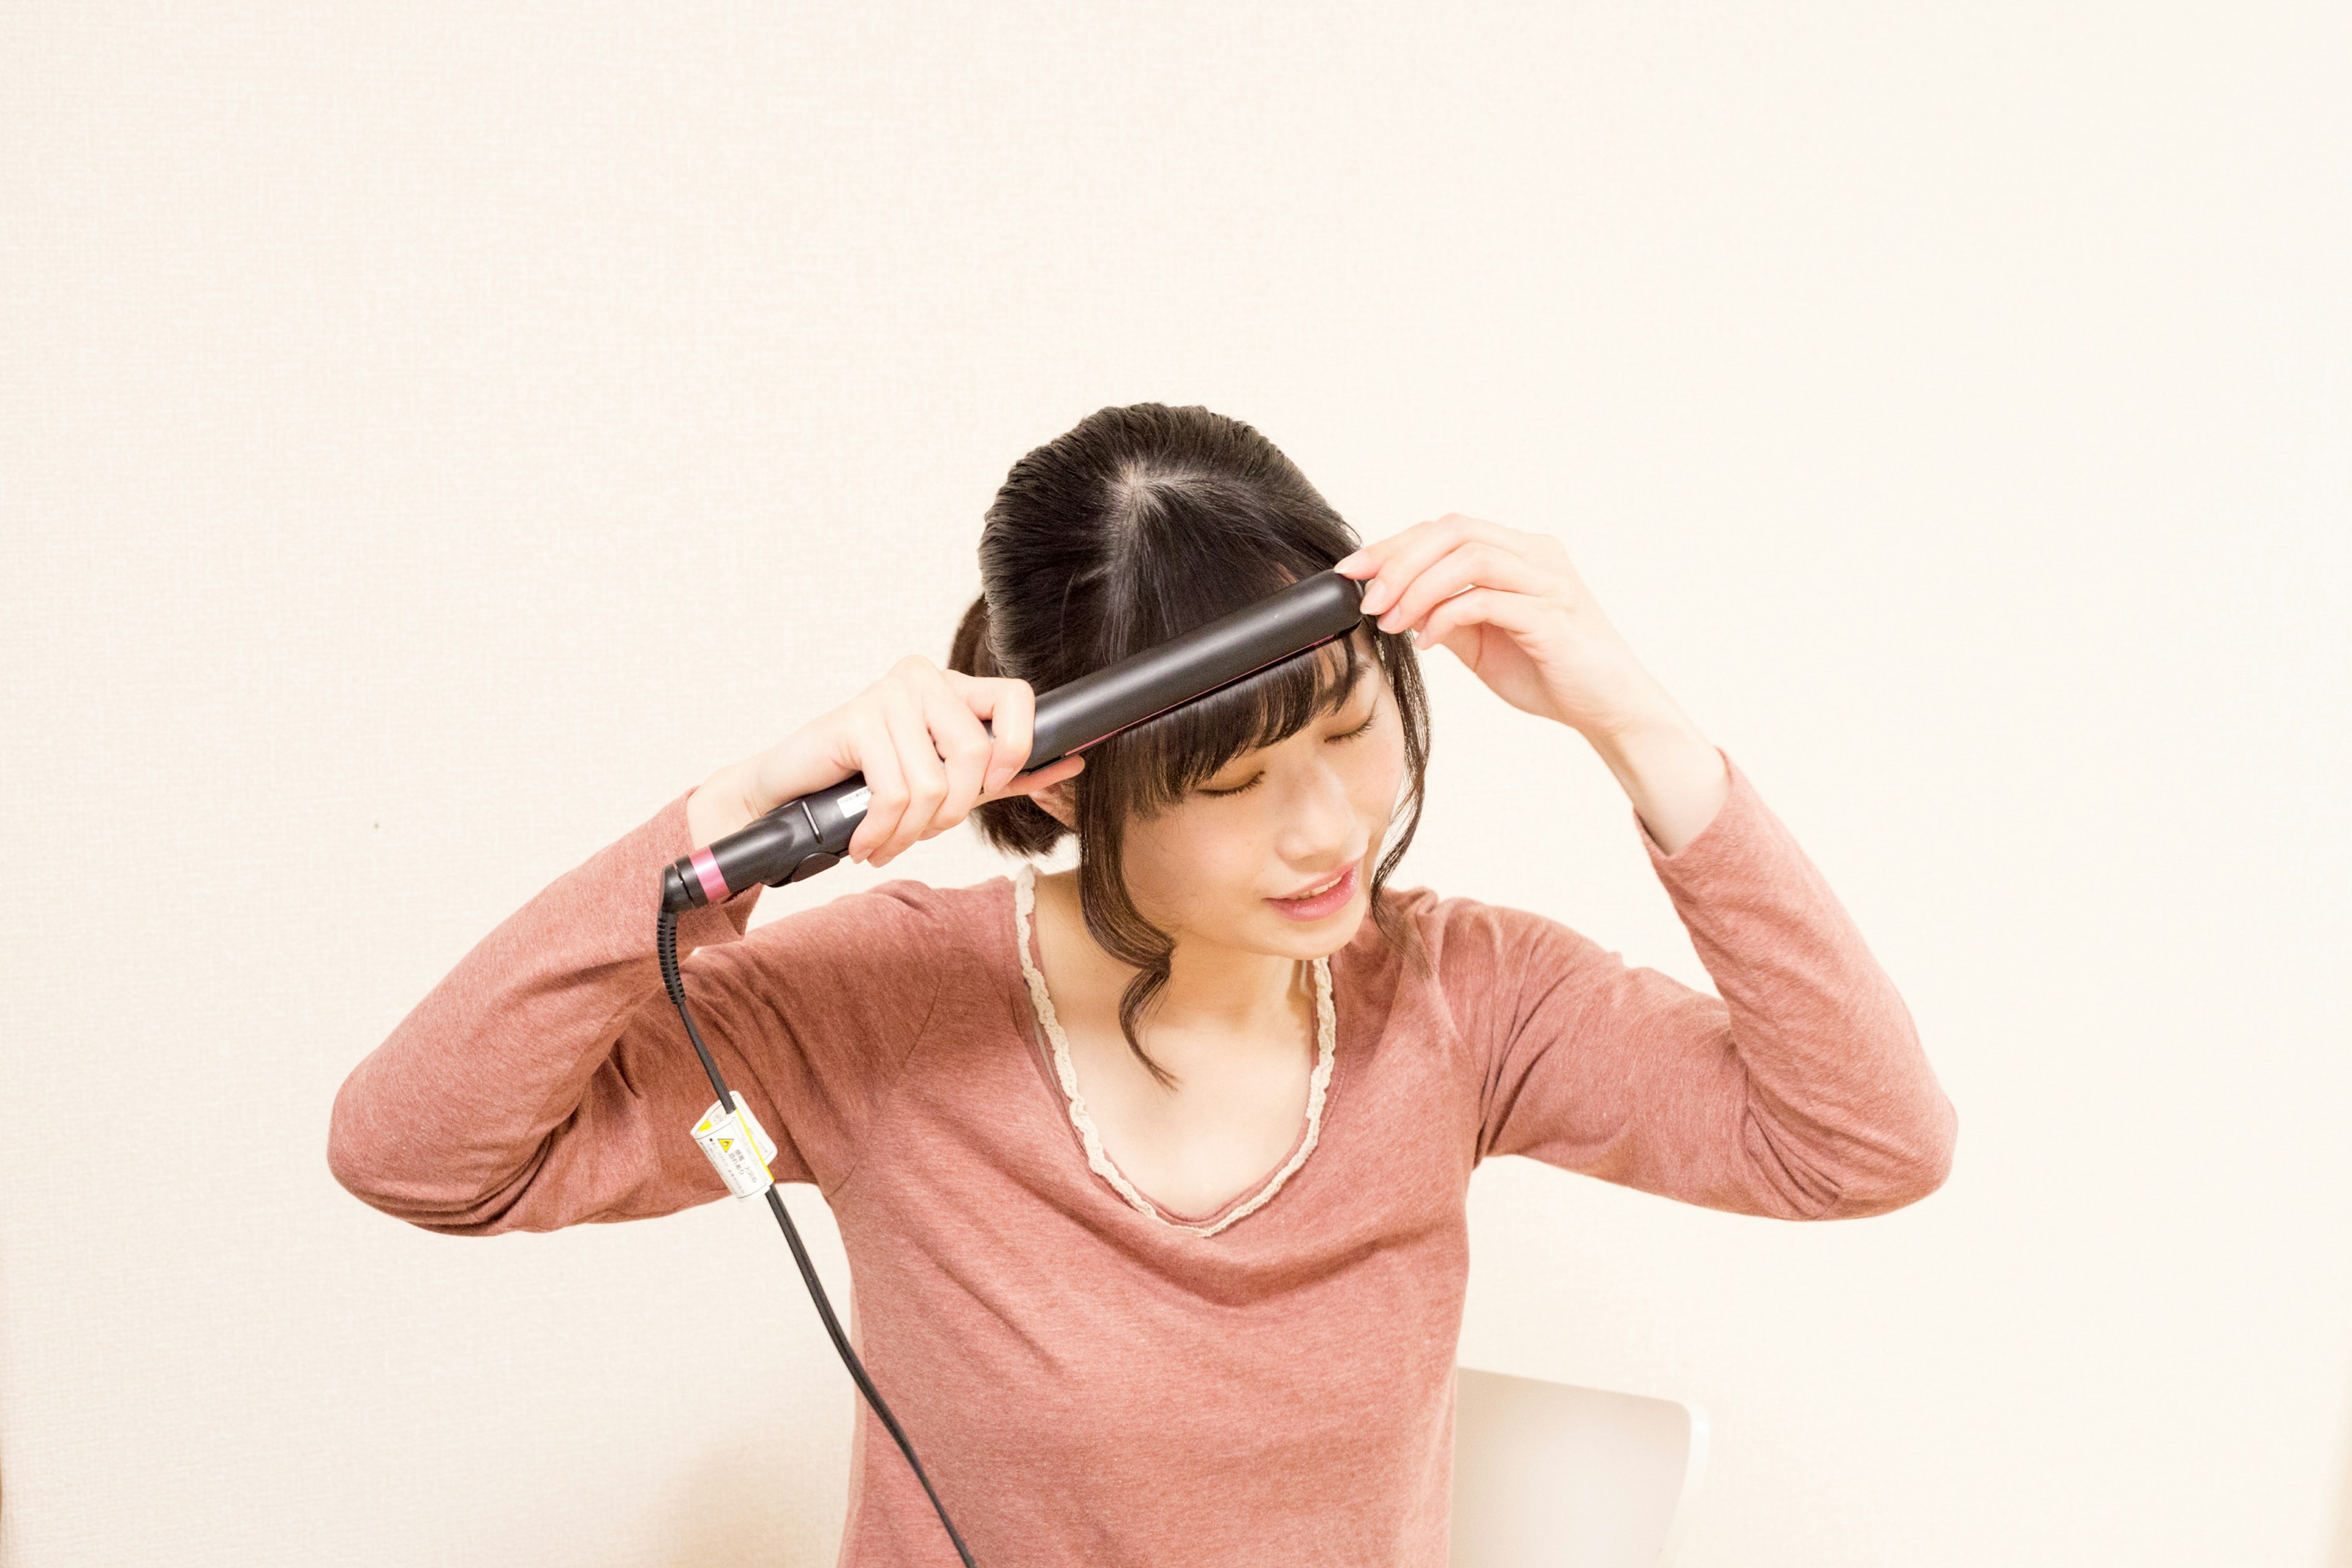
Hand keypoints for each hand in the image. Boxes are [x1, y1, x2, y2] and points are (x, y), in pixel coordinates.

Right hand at [690, 656, 1084, 860]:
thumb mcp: (950, 783)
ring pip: (935, 783)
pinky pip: (895, 793)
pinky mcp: (856, 718)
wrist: (788, 797)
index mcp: (954, 686)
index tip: (993, 786)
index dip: (1018, 747)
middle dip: (952, 812)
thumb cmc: (867, 788)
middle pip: (978, 753)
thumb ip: (1007, 774)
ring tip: (886, 841)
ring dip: (912, 832)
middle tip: (920, 831)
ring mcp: (888, 694)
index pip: (1018, 696)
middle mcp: (924, 677)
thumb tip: (1073, 763)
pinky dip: (882, 833)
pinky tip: (865, 842)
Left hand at [1334, 514, 1677, 740]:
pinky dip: (1446, 616)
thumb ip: (1446, 613)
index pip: (1446, 530)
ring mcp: (1548, 581)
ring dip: (1418, 587)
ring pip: (1469, 557)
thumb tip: (1394, 602)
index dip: (1393, 545)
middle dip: (1398, 560)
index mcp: (1520, 552)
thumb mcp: (1482, 641)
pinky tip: (1428, 641)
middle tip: (1366, 599)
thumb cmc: (1550, 672)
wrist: (1609, 710)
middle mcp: (1537, 555)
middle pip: (1453, 530)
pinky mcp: (1552, 616)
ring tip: (1393, 622)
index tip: (1352, 573)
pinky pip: (1487, 599)